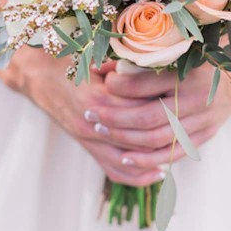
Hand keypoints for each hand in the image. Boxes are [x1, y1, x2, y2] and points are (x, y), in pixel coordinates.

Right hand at [0, 46, 167, 185]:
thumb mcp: (98, 55)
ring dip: (157, 157)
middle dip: (166, 132)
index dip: (164, 104)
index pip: (141, 108)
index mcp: (98, 96)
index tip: (183, 98)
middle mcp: (93, 123)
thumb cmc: (69, 61)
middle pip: (140, 137)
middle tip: (192, 125)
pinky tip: (159, 171)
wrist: (38, 76)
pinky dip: (139, 175)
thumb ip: (126, 65)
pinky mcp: (88, 149)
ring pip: (132, 159)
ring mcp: (90, 140)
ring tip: (182, 148)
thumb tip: (161, 65)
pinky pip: (116, 172)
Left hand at [95, 61, 230, 180]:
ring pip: (158, 139)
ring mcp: (204, 121)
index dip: (119, 86)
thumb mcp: (173, 53)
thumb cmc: (199, 61)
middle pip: (148, 117)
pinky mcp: (205, 136)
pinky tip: (125, 158)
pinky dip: (147, 160)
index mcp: (190, 72)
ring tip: (101, 132)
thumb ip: (139, 61)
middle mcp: (198, 99)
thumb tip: (100, 67)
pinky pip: (172, 154)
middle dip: (115, 118)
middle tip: (91, 114)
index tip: (102, 82)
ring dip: (125, 140)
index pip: (147, 84)